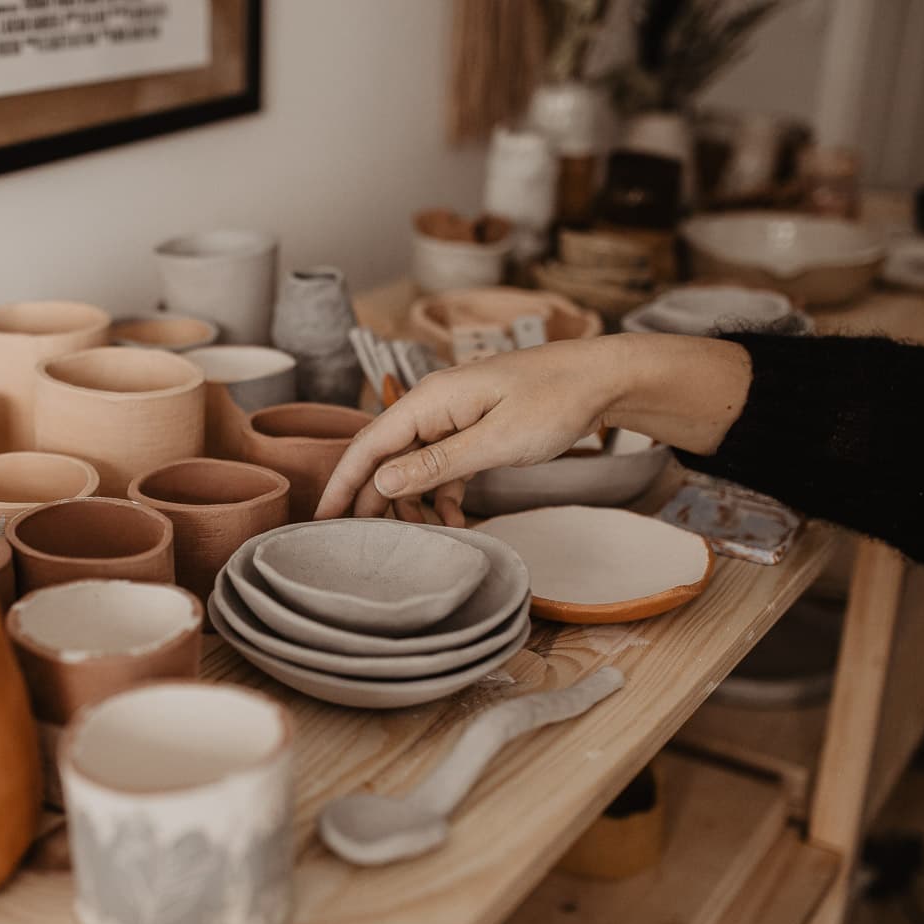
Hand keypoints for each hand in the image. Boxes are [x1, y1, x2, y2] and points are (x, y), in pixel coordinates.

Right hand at [315, 333, 751, 519]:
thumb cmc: (554, 402)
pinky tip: (454, 523)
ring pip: (412, 465)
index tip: (321, 519)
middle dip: (371, 500)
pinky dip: (442, 496)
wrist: (601, 379)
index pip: (368, 444)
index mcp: (430, 401)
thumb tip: (383, 481)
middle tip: (360, 544)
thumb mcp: (496, 441)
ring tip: (415, 539)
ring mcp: (452, 417)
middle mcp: (433, 406)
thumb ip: (437, 464)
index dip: (342, 483)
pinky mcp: (472, 429)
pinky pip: (442, 466)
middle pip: (385, 457)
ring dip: (411, 503)